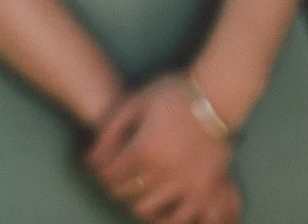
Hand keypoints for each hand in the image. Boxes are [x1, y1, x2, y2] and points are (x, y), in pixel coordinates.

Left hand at [85, 74, 235, 222]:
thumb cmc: (171, 95)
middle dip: (115, 186)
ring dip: (136, 202)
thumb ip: (111, 130)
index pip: (110, 174)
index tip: (100, 167)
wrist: (216, 97)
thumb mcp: (134, 103)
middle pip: (126, 193)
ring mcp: (186, 184)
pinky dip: (165, 218)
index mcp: (143, 148)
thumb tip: (91, 157)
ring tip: (137, 192)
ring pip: (148, 210)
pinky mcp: (206, 191)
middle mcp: (163, 171)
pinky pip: (181, 217)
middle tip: (116, 179)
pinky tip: (160, 209)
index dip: (100, 171)